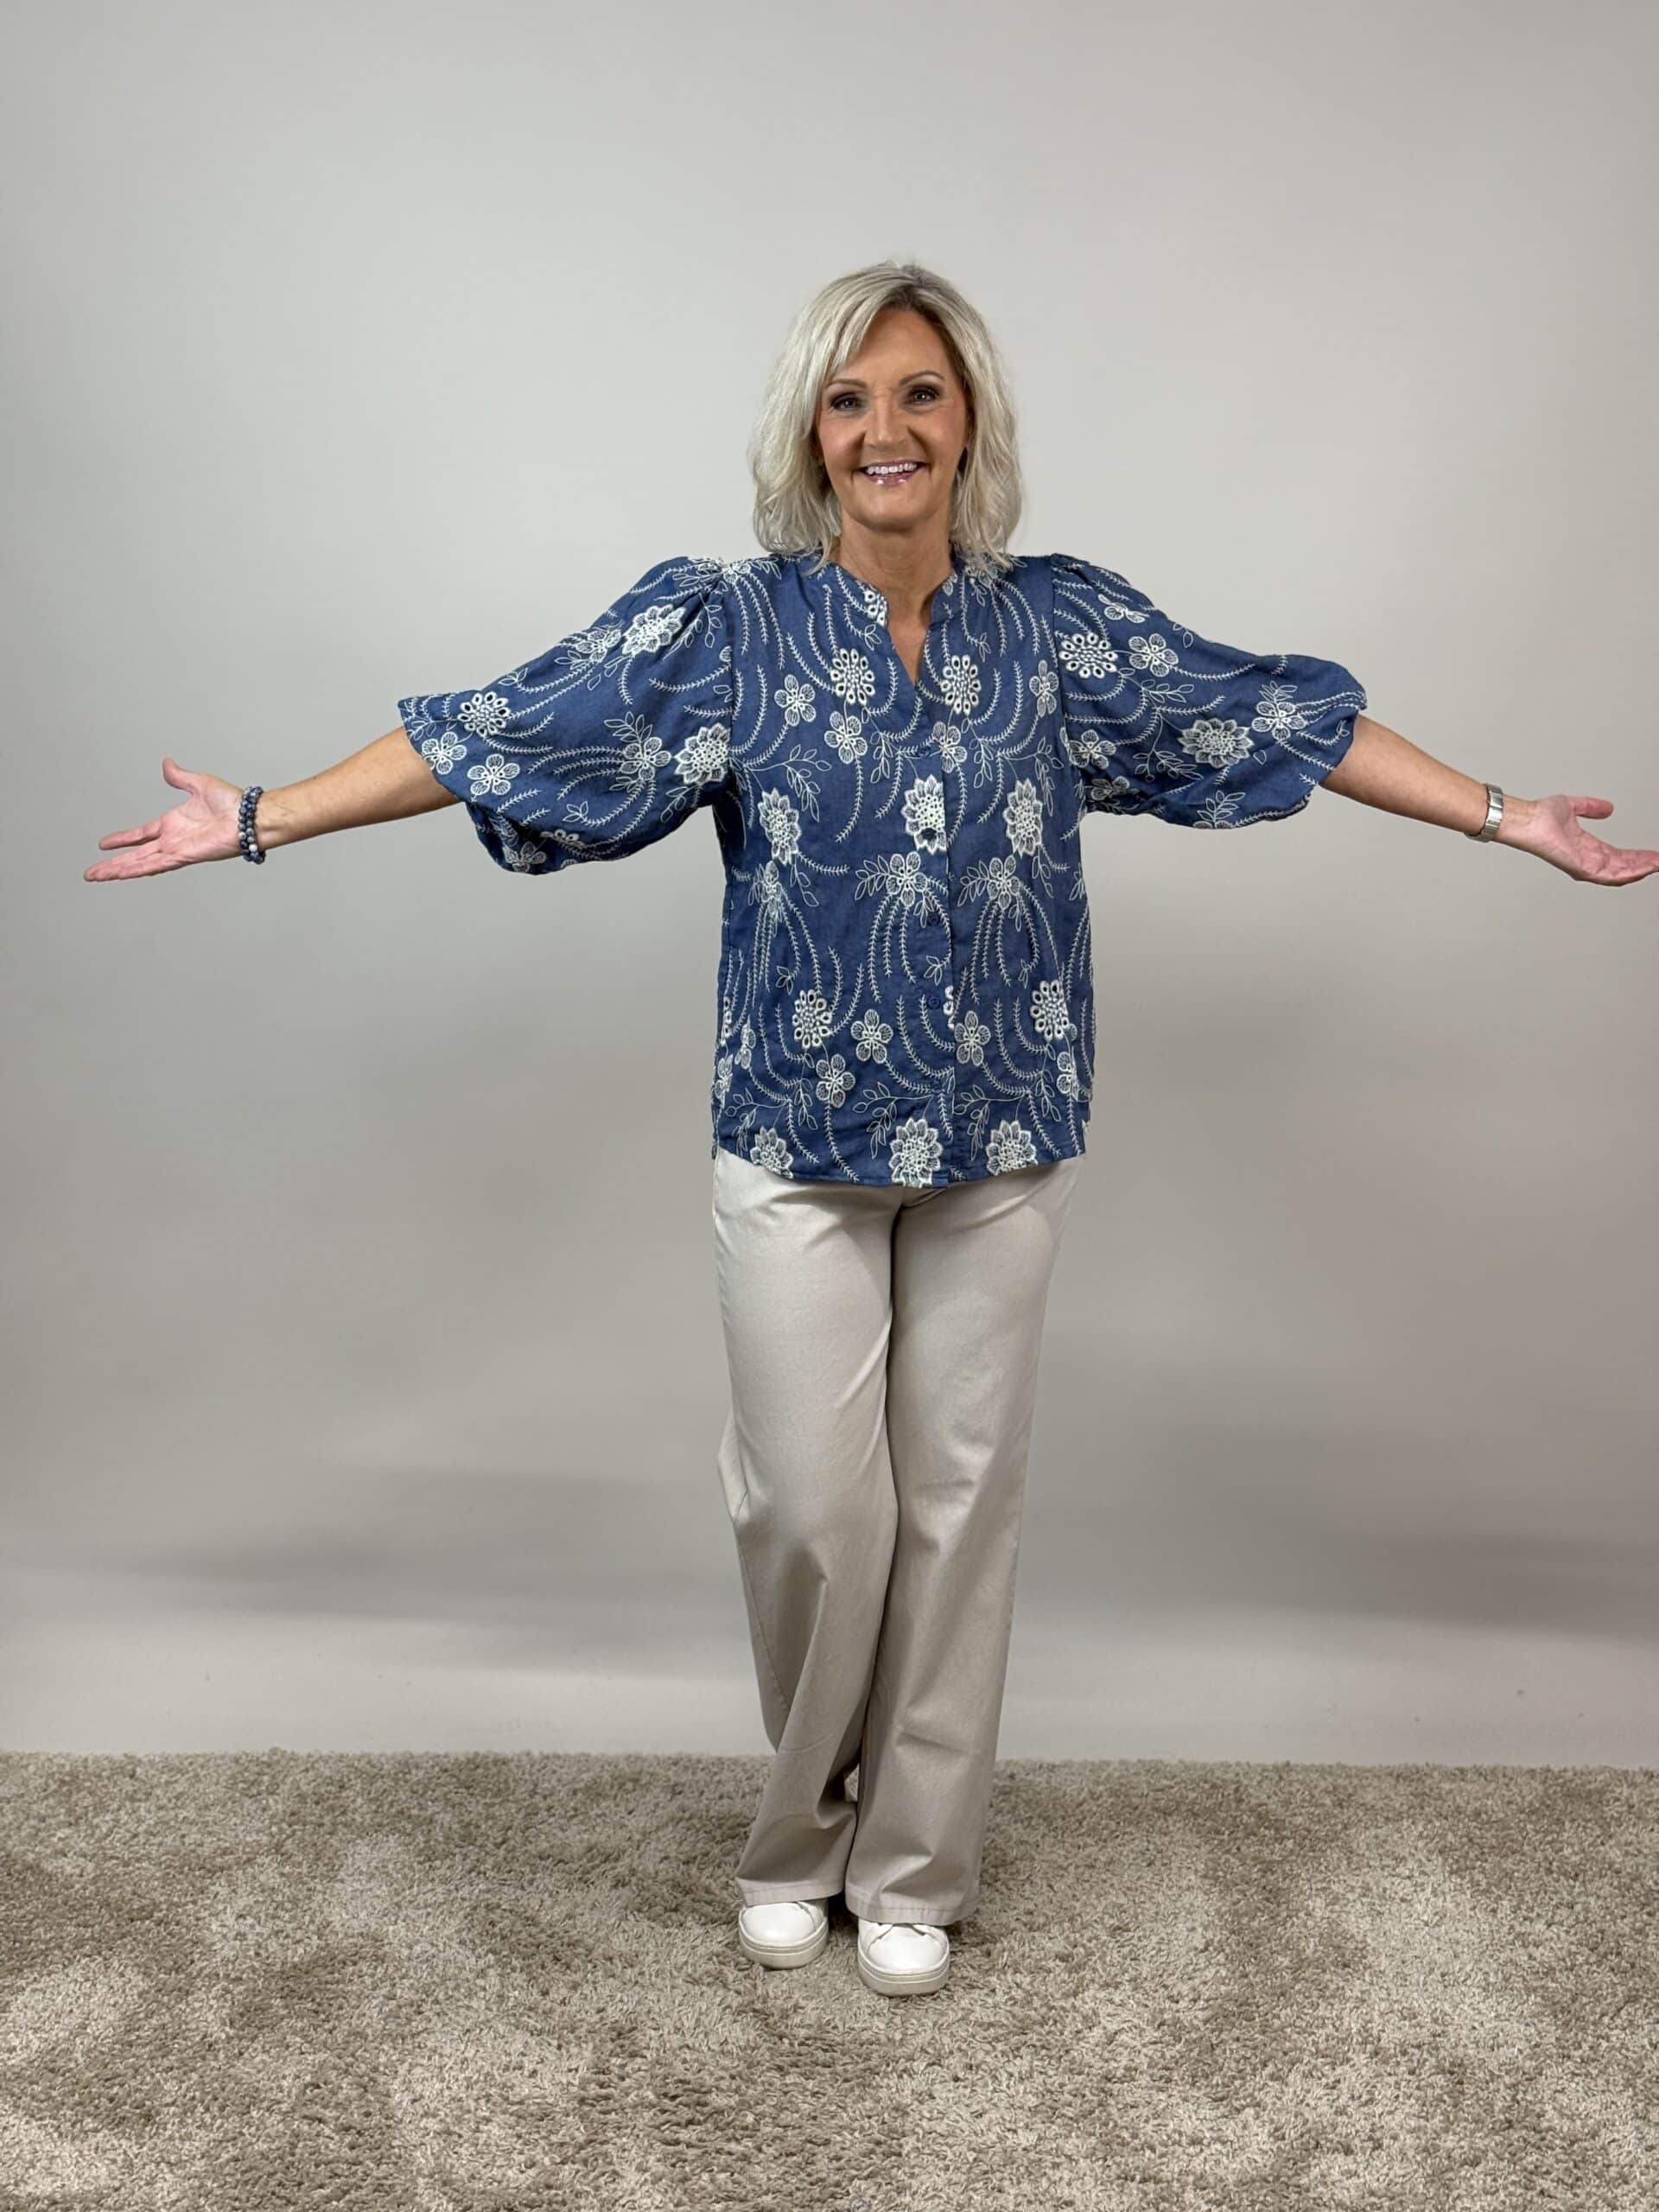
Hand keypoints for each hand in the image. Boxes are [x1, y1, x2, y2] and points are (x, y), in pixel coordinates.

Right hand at [84, 758, 247, 881]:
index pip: (141, 834)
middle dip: (113, 863)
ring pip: (140, 863)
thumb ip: (179, 777)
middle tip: (92, 872)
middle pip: (135, 854)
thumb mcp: (198, 783)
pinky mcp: (183, 857)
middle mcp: (173, 840)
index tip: (105, 844)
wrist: (250, 816)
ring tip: (96, 876)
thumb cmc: (233, 803)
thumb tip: (167, 764)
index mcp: (174, 824)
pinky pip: (154, 865)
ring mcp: (177, 850)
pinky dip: (136, 870)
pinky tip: (120, 874)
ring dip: (117, 870)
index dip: (123, 839)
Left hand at [1499, 794, 1658, 885]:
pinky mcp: (1580, 868)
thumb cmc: (1541, 816)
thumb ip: (1591, 807)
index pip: (1618, 855)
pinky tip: (1643, 870)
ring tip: (1658, 865)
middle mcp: (1587, 859)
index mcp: (1587, 847)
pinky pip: (1609, 876)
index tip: (1654, 854)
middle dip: (1644, 864)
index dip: (1637, 856)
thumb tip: (1608, 808)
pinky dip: (1628, 874)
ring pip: (1619, 874)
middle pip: (1623, 866)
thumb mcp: (1574, 807)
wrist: (1528, 820)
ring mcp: (1584, 866)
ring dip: (1641, 870)